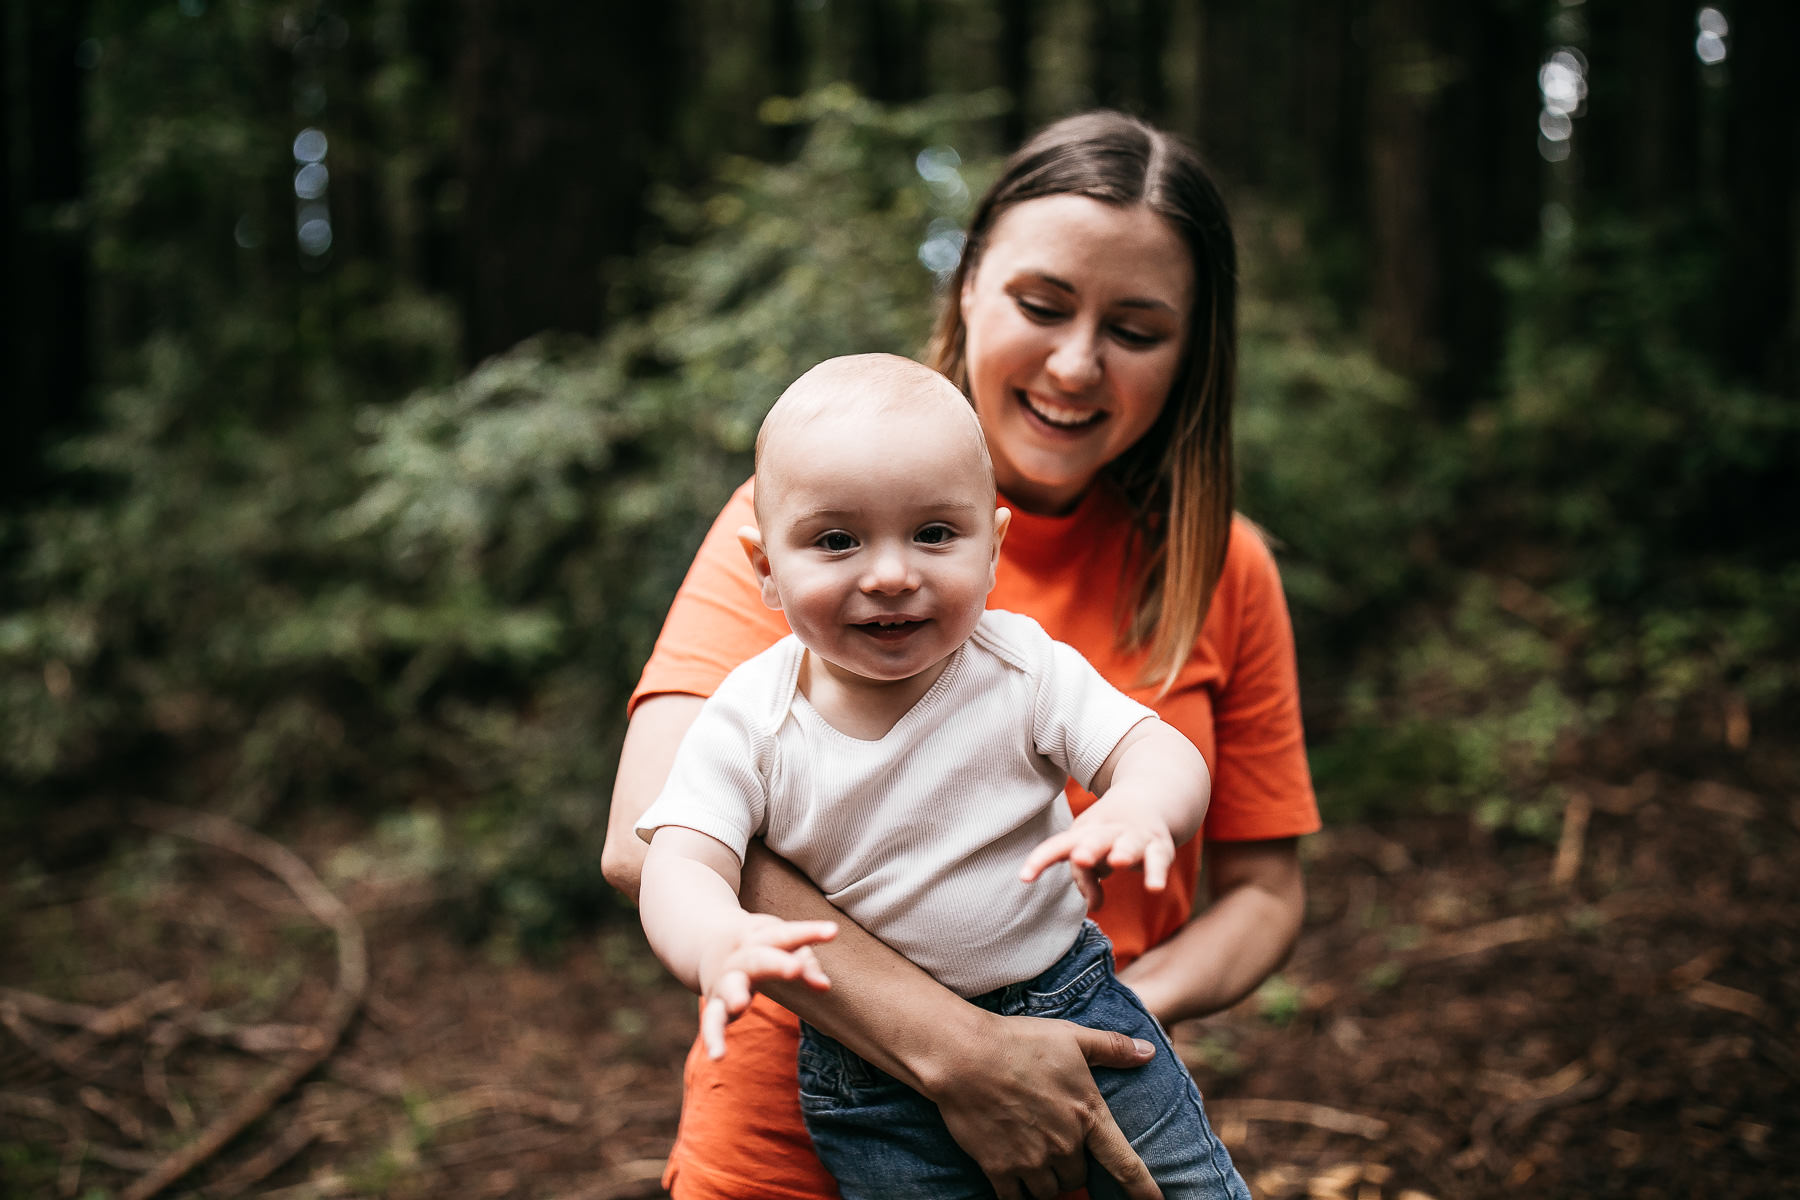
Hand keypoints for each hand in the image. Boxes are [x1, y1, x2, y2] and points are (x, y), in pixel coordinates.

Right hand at [697, 915, 836, 1058]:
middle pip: (756, 958)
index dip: (808, 932)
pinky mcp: (716, 1005)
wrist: (706, 941)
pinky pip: (712, 1021)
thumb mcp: (780, 945)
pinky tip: (717, 1056)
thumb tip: (825, 987)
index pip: (784, 934)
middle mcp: (739, 957)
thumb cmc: (759, 946)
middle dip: (775, 963)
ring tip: (740, 1004)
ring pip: (729, 986)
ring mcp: (725, 981)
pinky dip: (713, 1038)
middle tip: (796, 969)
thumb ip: (805, 964)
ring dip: (734, 994)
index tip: (832, 931)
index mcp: (758, 936)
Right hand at [925, 1011, 1162, 1199]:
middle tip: (1054, 1145)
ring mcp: (1031, 1160)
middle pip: (1078, 1177)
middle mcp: (1064, 1144)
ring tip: (1033, 1162)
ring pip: (1050, 1191)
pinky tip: (1013, 1184)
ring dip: (1046, 1182)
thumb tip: (1148, 1052)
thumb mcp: (1071, 1036)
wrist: (965, 1055)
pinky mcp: (1000, 1169)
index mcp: (1087, 1114)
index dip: (1143, 1188)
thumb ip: (1112, 1048)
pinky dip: (1017, 1195)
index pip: (1124, 1163)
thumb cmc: (1019, 1041)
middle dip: (1070, 1166)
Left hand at [1019, 811, 1176, 908]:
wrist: (1149, 798)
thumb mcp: (1091, 852)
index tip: (1025, 877)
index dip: (1041, 860)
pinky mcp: (1159, 847)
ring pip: (1128, 844)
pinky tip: (1154, 888)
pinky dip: (1156, 873)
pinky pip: (1157, 860)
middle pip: (1094, 840)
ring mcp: (1134, 837)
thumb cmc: (1109, 835)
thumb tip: (1092, 905)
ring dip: (1123, 852)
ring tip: (1118, 861)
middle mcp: (1107, 833)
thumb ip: (1086, 877)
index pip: (1059, 846)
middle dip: (1087, 850)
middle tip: (1080, 859)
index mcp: (1083, 833)